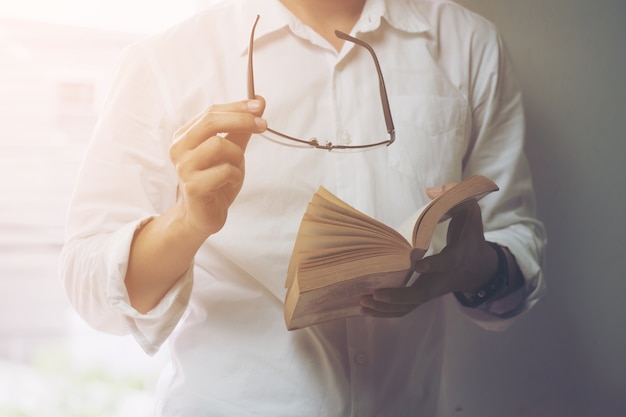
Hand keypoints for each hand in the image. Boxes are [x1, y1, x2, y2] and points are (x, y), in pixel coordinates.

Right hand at [169, 97, 266, 237]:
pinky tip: (229, 184)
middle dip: (242, 120)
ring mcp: (184, 167)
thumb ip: (242, 129)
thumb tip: (258, 102)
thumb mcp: (231, 152)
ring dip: (237, 156)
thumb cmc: (216, 182)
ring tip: (235, 169)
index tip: (259, 105)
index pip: (211, 112)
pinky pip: (225, 171)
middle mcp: (180, 148)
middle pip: (211, 121)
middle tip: (263, 126)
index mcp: (185, 136)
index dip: (237, 107)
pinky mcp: (193, 186)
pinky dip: (235, 176)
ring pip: (219, 145)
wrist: (201, 216)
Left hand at [359, 182, 498, 317]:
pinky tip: (366, 308)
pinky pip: (405, 310)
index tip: (416, 264)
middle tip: (375, 294)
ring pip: (410, 307)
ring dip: (386, 309)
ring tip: (363, 303)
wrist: (478, 268)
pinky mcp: (422, 297)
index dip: (433, 265)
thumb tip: (433, 190)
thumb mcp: (470, 212)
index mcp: (456, 258)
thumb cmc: (470, 236)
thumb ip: (456, 196)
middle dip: (398, 297)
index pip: (445, 264)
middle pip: (421, 295)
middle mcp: (442, 279)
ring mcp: (432, 291)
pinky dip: (386, 312)